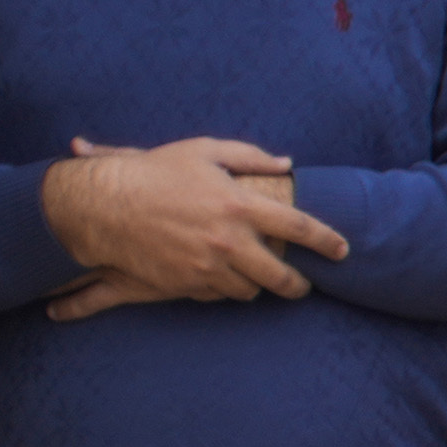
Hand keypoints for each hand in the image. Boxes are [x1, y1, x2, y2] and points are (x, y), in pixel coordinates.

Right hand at [40, 133, 345, 312]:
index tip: (342, 251)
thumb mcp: (203, 151)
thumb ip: (249, 156)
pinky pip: (217, 295)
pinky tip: (219, 276)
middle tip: (301, 285)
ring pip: (249, 290)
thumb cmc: (156, 172)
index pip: (299, 227)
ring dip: (256, 286)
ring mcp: (206, 266)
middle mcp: (228, 240)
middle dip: (297, 285)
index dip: (327, 242)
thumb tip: (286, 163)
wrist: (103, 205)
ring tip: (255, 277)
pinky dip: (224, 289)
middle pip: (280, 276)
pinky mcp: (185, 283)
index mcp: (240, 204)